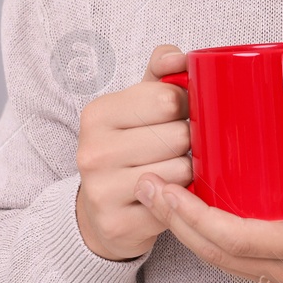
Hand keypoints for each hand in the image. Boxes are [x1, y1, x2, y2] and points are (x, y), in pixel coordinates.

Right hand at [74, 44, 192, 260]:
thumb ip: (160, 75)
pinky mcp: (117, 224)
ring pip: (180, 171)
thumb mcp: (138, 106)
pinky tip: (168, 197)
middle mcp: (93, 151)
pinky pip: (174, 205)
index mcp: (98, 113)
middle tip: (180, 147)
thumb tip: (178, 58)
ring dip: (188, 172)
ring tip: (175, 171)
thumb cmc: (129, 148)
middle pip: (178, 136)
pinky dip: (181, 201)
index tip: (182, 114)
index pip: (167, 99)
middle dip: (190, 141)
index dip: (187, 106)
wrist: (102, 209)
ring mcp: (101, 190)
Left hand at [135, 169, 282, 282]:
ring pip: (221, 260)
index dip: (195, 215)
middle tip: (145, 185)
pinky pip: (236, 260)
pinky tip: (194, 213)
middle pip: (216, 253)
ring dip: (186, 231)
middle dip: (176, 221)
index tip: (167, 186)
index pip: (236, 237)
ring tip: (158, 197)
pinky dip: (207, 238)